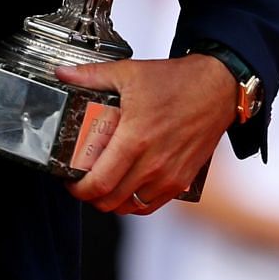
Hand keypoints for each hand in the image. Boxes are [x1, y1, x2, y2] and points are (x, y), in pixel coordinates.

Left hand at [58, 54, 238, 211]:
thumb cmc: (175, 81)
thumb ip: (91, 75)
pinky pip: (151, 205)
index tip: (68, 181)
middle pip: (110, 200)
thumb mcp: (128, 72)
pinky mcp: (182, 181)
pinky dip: (134, 203)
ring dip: (111, 200)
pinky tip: (126, 188)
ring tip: (102, 184)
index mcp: (135, 139)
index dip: (78, 189)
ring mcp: (170, 176)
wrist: (217, 87)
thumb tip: (61, 73)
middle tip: (81, 181)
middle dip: (90, 196)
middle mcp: (153, 163)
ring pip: (130, 206)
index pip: (99, 183)